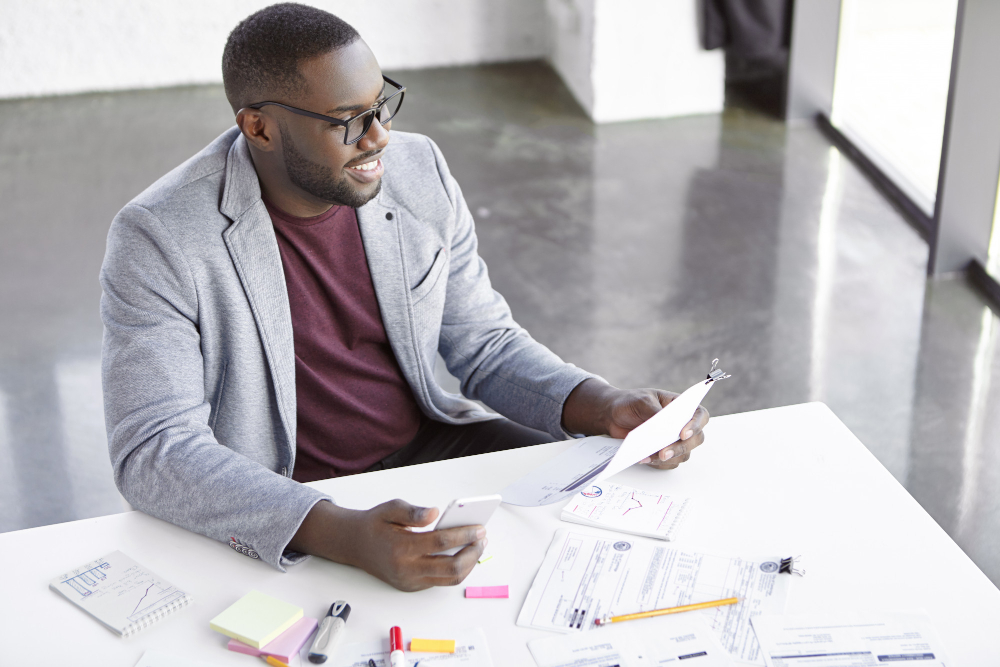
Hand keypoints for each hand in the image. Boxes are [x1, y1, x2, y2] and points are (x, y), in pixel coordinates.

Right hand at [288, 499, 485, 591]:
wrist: (354, 545)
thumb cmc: (375, 525)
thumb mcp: (390, 508)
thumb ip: (413, 512)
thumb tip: (435, 513)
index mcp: (401, 547)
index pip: (440, 543)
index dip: (464, 535)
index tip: (479, 528)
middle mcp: (406, 569)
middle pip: (450, 567)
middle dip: (472, 553)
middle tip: (482, 538)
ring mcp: (409, 581)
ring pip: (449, 579)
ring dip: (468, 564)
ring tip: (477, 546)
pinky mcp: (412, 586)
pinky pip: (440, 581)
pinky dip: (456, 569)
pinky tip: (464, 554)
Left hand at [562, 379, 708, 469]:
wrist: (613, 415)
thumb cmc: (630, 402)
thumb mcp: (642, 401)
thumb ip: (654, 412)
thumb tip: (665, 426)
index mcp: (681, 406)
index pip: (700, 415)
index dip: (695, 426)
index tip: (683, 434)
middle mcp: (681, 424)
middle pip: (695, 439)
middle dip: (681, 448)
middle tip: (664, 452)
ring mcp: (674, 440)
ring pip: (683, 454)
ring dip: (668, 457)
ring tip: (648, 456)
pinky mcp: (663, 452)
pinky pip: (668, 462)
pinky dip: (657, 463)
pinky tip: (643, 458)